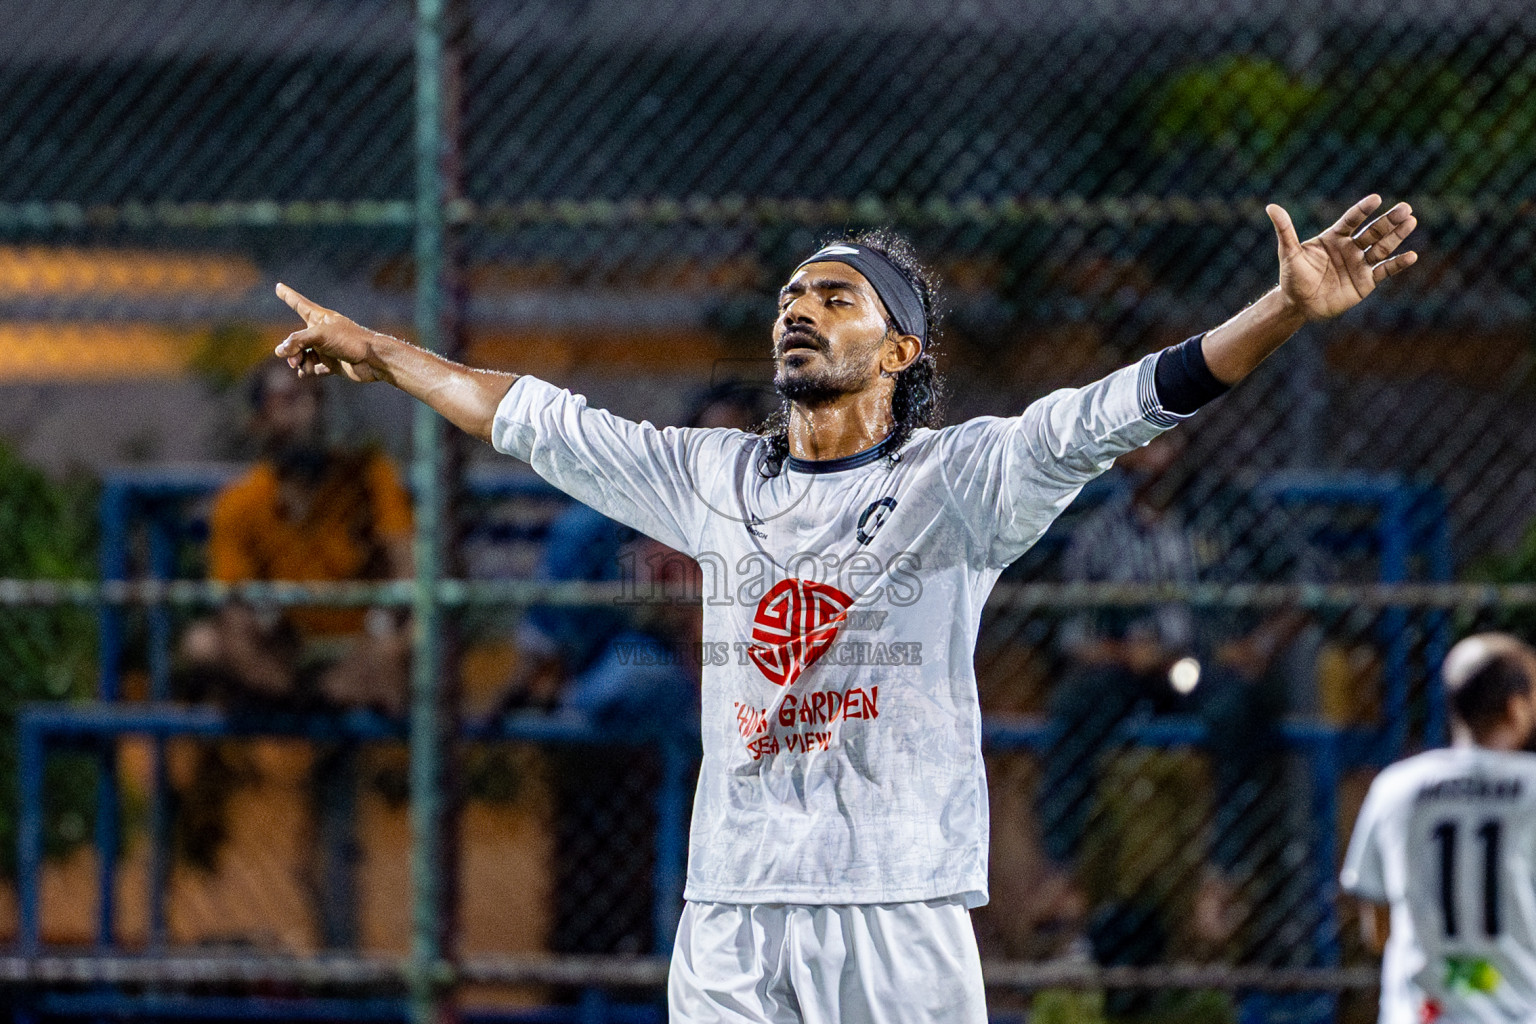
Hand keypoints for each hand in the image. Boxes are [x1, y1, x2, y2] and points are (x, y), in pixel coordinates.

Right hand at [273, 283, 388, 382]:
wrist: (373, 360)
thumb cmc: (350, 341)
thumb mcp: (320, 335)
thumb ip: (298, 341)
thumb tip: (280, 352)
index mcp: (320, 318)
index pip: (299, 304)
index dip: (288, 295)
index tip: (278, 286)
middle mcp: (322, 332)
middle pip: (296, 338)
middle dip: (290, 348)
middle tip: (289, 358)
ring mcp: (327, 348)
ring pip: (302, 354)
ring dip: (298, 361)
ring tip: (300, 366)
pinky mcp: (332, 364)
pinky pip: (313, 367)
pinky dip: (307, 370)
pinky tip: (304, 373)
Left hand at [1266, 195, 1416, 321]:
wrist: (1299, 304)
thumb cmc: (1293, 277)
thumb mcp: (1289, 253)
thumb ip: (1285, 230)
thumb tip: (1271, 207)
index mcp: (1334, 237)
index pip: (1351, 220)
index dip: (1363, 210)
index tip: (1376, 199)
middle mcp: (1350, 248)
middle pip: (1373, 231)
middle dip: (1388, 220)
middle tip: (1405, 208)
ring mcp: (1360, 264)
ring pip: (1382, 247)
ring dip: (1397, 236)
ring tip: (1411, 222)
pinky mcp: (1366, 281)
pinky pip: (1385, 270)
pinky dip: (1398, 264)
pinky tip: (1412, 255)